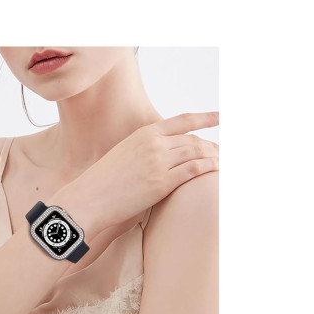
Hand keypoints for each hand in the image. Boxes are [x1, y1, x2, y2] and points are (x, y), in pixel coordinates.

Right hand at [64, 112, 218, 232]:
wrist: (90, 197)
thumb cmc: (103, 181)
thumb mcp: (123, 154)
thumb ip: (143, 151)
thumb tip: (158, 155)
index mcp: (144, 134)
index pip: (182, 121)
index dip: (204, 118)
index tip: (219, 116)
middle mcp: (154, 144)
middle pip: (192, 139)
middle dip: (211, 146)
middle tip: (223, 152)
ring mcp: (159, 162)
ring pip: (197, 153)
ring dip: (214, 157)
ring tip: (224, 162)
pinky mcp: (162, 182)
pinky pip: (194, 170)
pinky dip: (209, 168)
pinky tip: (217, 170)